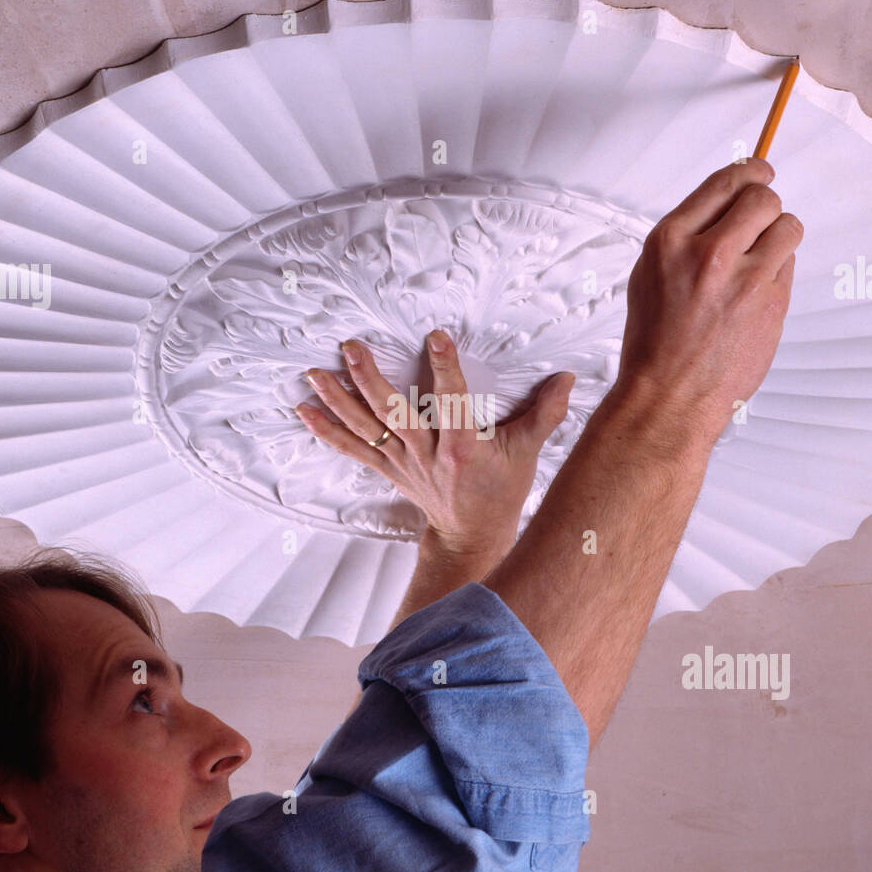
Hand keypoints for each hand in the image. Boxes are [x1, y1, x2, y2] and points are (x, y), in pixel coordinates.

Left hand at [295, 331, 574, 555]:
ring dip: (337, 400)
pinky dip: (326, 430)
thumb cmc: (500, 490)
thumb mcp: (527, 452)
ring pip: (365, 428)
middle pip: (393, 413)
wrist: (471, 535)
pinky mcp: (387, 468)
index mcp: (463, 447)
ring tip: (314, 372)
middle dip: (369, 379)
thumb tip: (567, 377)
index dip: (445, 369)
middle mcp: (427, 454)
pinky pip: (352, 448)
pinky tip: (304, 408)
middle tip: (351, 348)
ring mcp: (402, 462)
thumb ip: (545, 413)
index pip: (452, 402)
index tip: (436, 337)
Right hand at [613, 158, 801, 443]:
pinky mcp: (772, 303)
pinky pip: (790, 265)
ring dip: (779, 236)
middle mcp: (708, 254)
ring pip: (788, 226)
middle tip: (760, 220)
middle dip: (765, 205)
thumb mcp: (649, 275)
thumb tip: (723, 208)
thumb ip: (685, 237)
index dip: (750, 172)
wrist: (669, 397)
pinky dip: (779, 272)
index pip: (724, 182)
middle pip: (762, 197)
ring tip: (761, 259)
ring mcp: (745, 279)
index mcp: (670, 241)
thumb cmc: (655, 343)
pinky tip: (756, 293)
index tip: (760, 171)